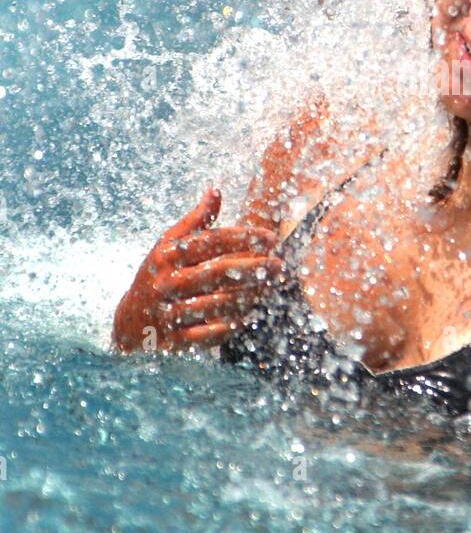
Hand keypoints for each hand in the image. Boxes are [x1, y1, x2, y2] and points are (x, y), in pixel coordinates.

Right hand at [112, 189, 282, 352]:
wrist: (129, 325)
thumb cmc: (157, 276)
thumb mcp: (168, 246)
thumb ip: (195, 221)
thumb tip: (216, 191)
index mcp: (168, 256)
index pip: (210, 241)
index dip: (243, 237)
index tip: (270, 237)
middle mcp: (168, 283)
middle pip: (217, 273)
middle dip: (253, 267)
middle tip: (279, 265)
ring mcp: (171, 314)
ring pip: (217, 304)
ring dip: (248, 296)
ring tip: (270, 288)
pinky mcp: (176, 341)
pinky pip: (210, 333)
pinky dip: (232, 325)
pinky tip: (250, 315)